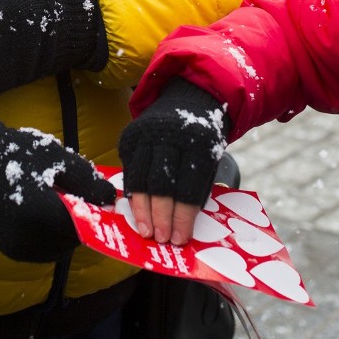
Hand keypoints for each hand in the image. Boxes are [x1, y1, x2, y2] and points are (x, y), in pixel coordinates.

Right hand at [0, 118, 116, 261]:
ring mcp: (19, 249)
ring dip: (64, 228)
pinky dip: (48, 234)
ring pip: (58, 247)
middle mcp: (30, 241)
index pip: (85, 226)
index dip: (95, 212)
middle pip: (72, 239)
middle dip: (79, 220)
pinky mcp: (11, 250)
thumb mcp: (56, 159)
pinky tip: (42, 211)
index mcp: (43, 217)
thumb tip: (111, 198)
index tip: (96, 198)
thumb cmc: (14, 155)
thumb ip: (86, 181)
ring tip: (55, 201)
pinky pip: (41, 248)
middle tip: (73, 195)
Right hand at [118, 78, 227, 246]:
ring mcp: (147, 133)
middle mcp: (171, 136)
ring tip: (146, 231)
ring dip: (142, 210)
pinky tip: (137, 211)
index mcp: (199, 143)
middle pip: (162, 183)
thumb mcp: (209, 161)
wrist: (188, 99)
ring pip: (140, 178)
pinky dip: (133, 193)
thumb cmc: (201, 141)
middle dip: (161, 216)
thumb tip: (182, 228)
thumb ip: (197, 190)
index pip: (189, 187)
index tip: (180, 239)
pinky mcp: (130, 135)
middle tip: (161, 239)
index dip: (183, 216)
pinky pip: (128, 169)